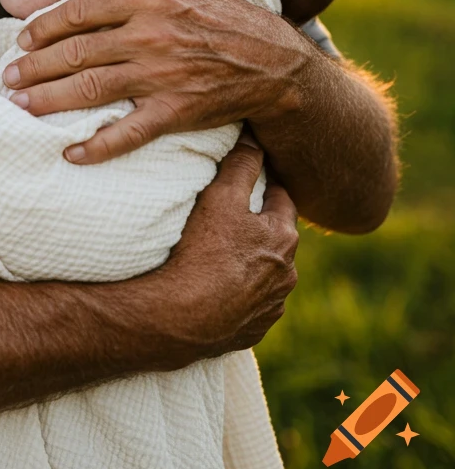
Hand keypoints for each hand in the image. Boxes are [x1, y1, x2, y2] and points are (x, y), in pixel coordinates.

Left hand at [3, 0, 308, 164]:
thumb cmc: (218, 10)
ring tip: (20, 106)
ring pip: (92, 90)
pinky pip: (128, 133)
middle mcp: (149, 38)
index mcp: (147, 0)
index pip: (80, 12)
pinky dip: (98, 146)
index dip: (44, 26)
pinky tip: (70, 152)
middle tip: (7, 78)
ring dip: (50, 100)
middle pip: (77, 53)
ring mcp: (161, 78)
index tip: (21, 39)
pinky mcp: (174, 113)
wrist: (270, 60)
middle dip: (35, 67)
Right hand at [129, 137, 298, 364]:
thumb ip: (242, 164)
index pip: (282, 198)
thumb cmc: (203, 250)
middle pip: (275, 238)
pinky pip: (250, 304)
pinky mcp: (252, 330)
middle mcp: (287, 276)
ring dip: (251, 262)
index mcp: (284, 239)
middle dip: (259, 224)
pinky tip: (217, 287)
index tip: (250, 175)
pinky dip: (239, 293)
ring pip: (266, 273)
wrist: (181, 317)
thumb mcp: (221, 196)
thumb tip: (255, 138)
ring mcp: (271, 307)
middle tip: (231, 214)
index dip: (265, 184)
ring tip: (221, 253)